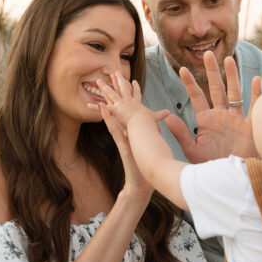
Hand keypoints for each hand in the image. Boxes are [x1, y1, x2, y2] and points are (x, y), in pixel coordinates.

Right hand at [95, 74, 167, 205]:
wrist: (140, 187)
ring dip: (107, 101)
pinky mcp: (121, 146)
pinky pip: (114, 131)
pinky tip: (103, 108)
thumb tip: (160, 130)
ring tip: (101, 86)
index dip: (133, 95)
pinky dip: (109, 120)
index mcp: (135, 133)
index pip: (134, 111)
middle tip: (112, 74)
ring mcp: (123, 139)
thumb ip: (154, 139)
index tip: (132, 79)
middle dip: (117, 92)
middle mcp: (127, 134)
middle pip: (121, 109)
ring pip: (114, 117)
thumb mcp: (153, 151)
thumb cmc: (147, 171)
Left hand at [164, 50, 261, 162]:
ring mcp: (237, 119)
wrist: (231, 181)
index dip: (189, 83)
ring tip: (228, 58)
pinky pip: (254, 106)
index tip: (181, 69)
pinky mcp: (251, 126)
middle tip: (207, 53)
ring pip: (234, 93)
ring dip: (232, 76)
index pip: (197, 97)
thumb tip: (167, 116)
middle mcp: (221, 116)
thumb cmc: (210, 168)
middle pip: (216, 88)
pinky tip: (256, 79)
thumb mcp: (193, 150)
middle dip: (212, 72)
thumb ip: (181, 133)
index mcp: (206, 121)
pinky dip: (256, 93)